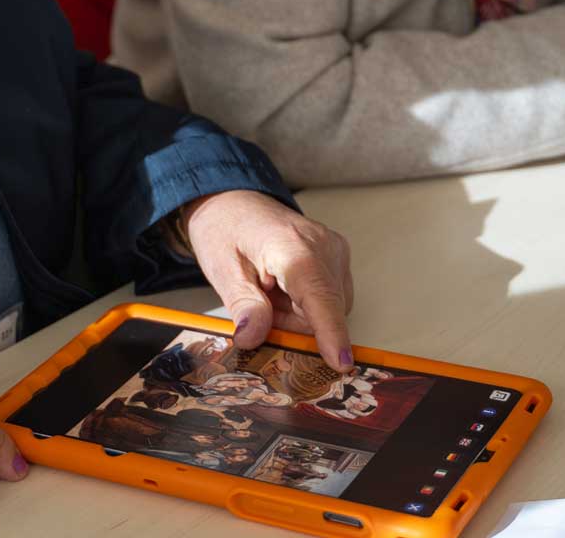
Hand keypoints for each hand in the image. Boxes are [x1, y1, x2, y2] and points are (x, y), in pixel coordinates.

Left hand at [181, 189, 354, 371]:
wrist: (233, 201)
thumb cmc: (225, 230)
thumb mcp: (222, 270)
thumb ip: (243, 305)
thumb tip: (254, 338)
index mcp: (293, 246)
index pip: (319, 296)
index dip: (331, 333)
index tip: (342, 363)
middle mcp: (324, 246)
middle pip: (324, 311)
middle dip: (291, 323)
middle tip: (259, 301)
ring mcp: (335, 250)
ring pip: (329, 309)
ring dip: (297, 314)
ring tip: (268, 290)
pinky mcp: (337, 257)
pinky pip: (330, 298)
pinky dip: (304, 304)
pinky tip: (282, 288)